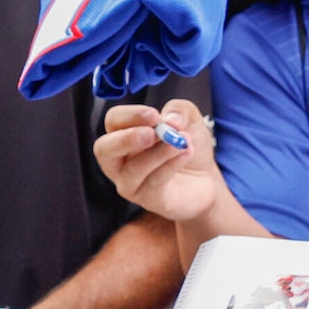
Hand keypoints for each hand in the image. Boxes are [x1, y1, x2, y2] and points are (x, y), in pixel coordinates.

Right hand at [93, 100, 222, 223]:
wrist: (205, 178)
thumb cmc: (187, 145)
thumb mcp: (189, 119)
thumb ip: (180, 110)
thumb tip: (170, 120)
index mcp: (123, 133)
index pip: (113, 120)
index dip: (130, 116)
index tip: (154, 115)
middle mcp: (119, 159)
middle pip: (103, 149)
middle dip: (126, 139)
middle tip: (152, 133)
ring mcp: (129, 182)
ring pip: (133, 168)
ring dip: (159, 152)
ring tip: (183, 141)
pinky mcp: (147, 198)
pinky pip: (154, 182)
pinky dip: (171, 165)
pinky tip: (187, 153)